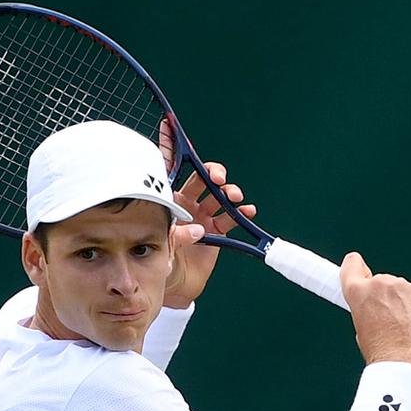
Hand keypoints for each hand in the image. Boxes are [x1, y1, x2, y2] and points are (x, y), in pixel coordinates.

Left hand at [162, 140, 255, 309]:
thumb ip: (178, 235)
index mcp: (170, 200)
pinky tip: (248, 211)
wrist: (175, 284)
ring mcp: (204, 215)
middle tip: (217, 178)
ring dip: (229, 192)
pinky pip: (232, 217)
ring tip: (233, 197)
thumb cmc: (162, 261)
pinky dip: (242, 213)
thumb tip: (196, 229)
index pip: (170, 170)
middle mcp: (188, 203)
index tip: (168, 126)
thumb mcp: (164, 246)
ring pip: (220, 195)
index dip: (169, 148)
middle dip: (213, 173)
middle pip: (202, 178)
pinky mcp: (217, 230)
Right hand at [340, 252, 410, 368]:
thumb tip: (376, 303)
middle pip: (380, 282)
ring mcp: (402, 286)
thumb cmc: (379, 349)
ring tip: (401, 326)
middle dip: (383, 295)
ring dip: (400, 301)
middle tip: (385, 319)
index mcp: (358, 292)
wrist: (400, 360)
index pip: (352, 264)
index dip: (355, 267)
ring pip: (400, 289)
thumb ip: (365, 306)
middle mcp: (379, 283)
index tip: (360, 270)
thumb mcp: (360, 325)